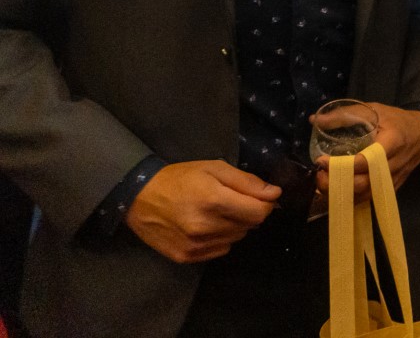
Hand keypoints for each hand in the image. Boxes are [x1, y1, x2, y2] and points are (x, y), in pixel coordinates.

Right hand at [125, 160, 279, 263]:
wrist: (139, 197)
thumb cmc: (180, 178)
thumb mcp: (214, 168)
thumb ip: (247, 182)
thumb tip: (275, 194)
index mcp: (213, 200)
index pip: (259, 212)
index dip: (265, 203)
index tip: (261, 196)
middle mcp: (205, 227)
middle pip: (249, 226)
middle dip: (248, 212)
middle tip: (231, 200)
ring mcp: (195, 245)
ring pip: (236, 238)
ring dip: (235, 226)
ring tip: (216, 212)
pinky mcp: (186, 257)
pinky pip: (221, 250)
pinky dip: (221, 238)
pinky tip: (206, 226)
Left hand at [314, 104, 419, 205]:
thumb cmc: (397, 120)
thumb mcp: (373, 110)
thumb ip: (344, 115)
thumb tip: (314, 120)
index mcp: (392, 142)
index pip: (365, 161)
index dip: (341, 165)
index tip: (321, 160)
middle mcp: (394, 165)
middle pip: (363, 183)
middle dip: (336, 183)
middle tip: (319, 175)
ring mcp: (394, 179)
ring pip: (365, 196)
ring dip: (341, 194)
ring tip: (324, 184)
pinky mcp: (392, 188)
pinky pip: (370, 199)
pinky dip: (351, 199)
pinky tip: (338, 191)